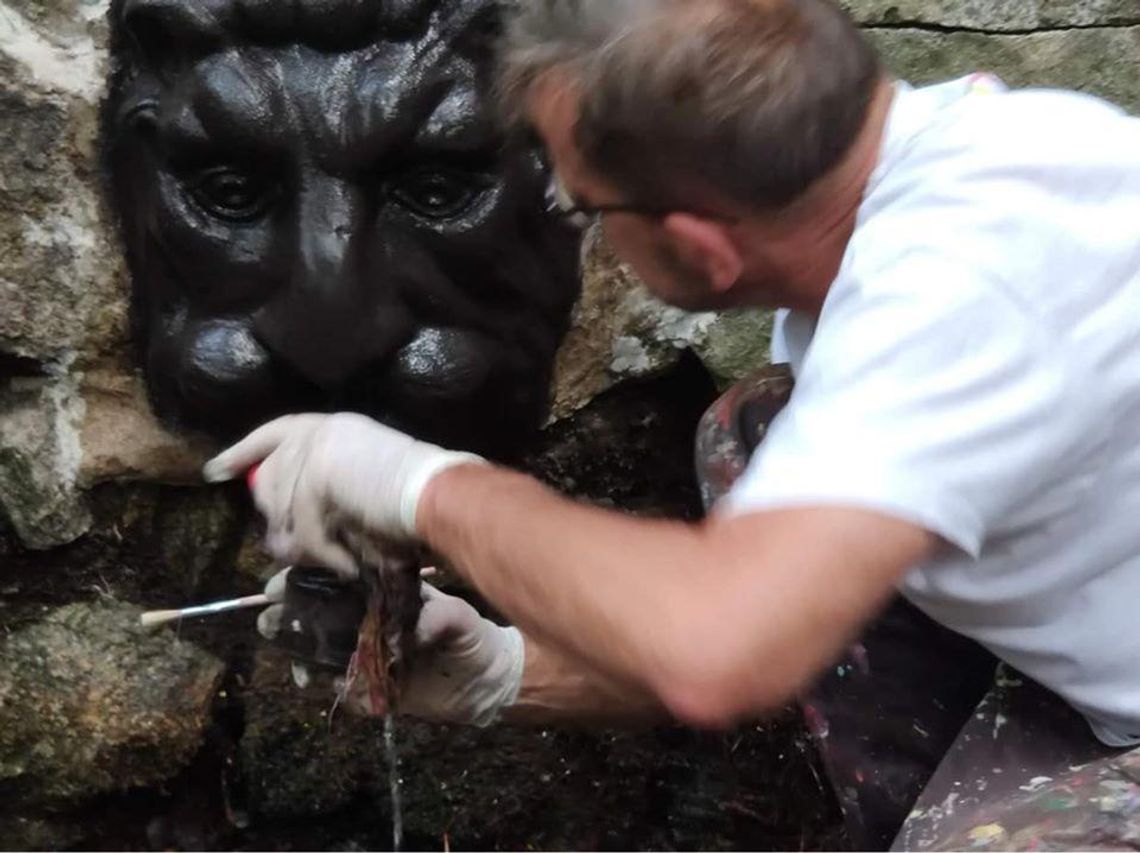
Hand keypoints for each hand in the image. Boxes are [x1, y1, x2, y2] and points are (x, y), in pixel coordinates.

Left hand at [202, 413, 482, 574]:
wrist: (441, 497)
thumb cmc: (421, 500)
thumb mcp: (363, 488)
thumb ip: (327, 492)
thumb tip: (284, 526)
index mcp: (335, 427)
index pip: (276, 432)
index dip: (244, 452)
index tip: (215, 471)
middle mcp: (319, 431)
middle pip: (271, 476)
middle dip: (276, 518)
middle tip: (290, 548)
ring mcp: (315, 450)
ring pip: (281, 509)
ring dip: (302, 544)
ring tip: (326, 562)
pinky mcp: (315, 475)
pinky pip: (301, 528)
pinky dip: (323, 553)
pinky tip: (346, 564)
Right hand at [257, 569, 523, 726]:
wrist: (486, 681)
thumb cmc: (473, 637)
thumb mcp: (460, 619)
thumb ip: (440, 618)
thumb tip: (415, 629)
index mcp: (382, 596)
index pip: (338, 583)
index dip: (309, 580)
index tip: (285, 582)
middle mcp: (367, 623)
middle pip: (318, 615)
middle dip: (291, 614)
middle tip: (273, 618)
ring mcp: (366, 654)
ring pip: (320, 651)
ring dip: (299, 652)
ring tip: (291, 657)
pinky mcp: (371, 687)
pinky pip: (340, 687)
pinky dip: (326, 685)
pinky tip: (315, 683)